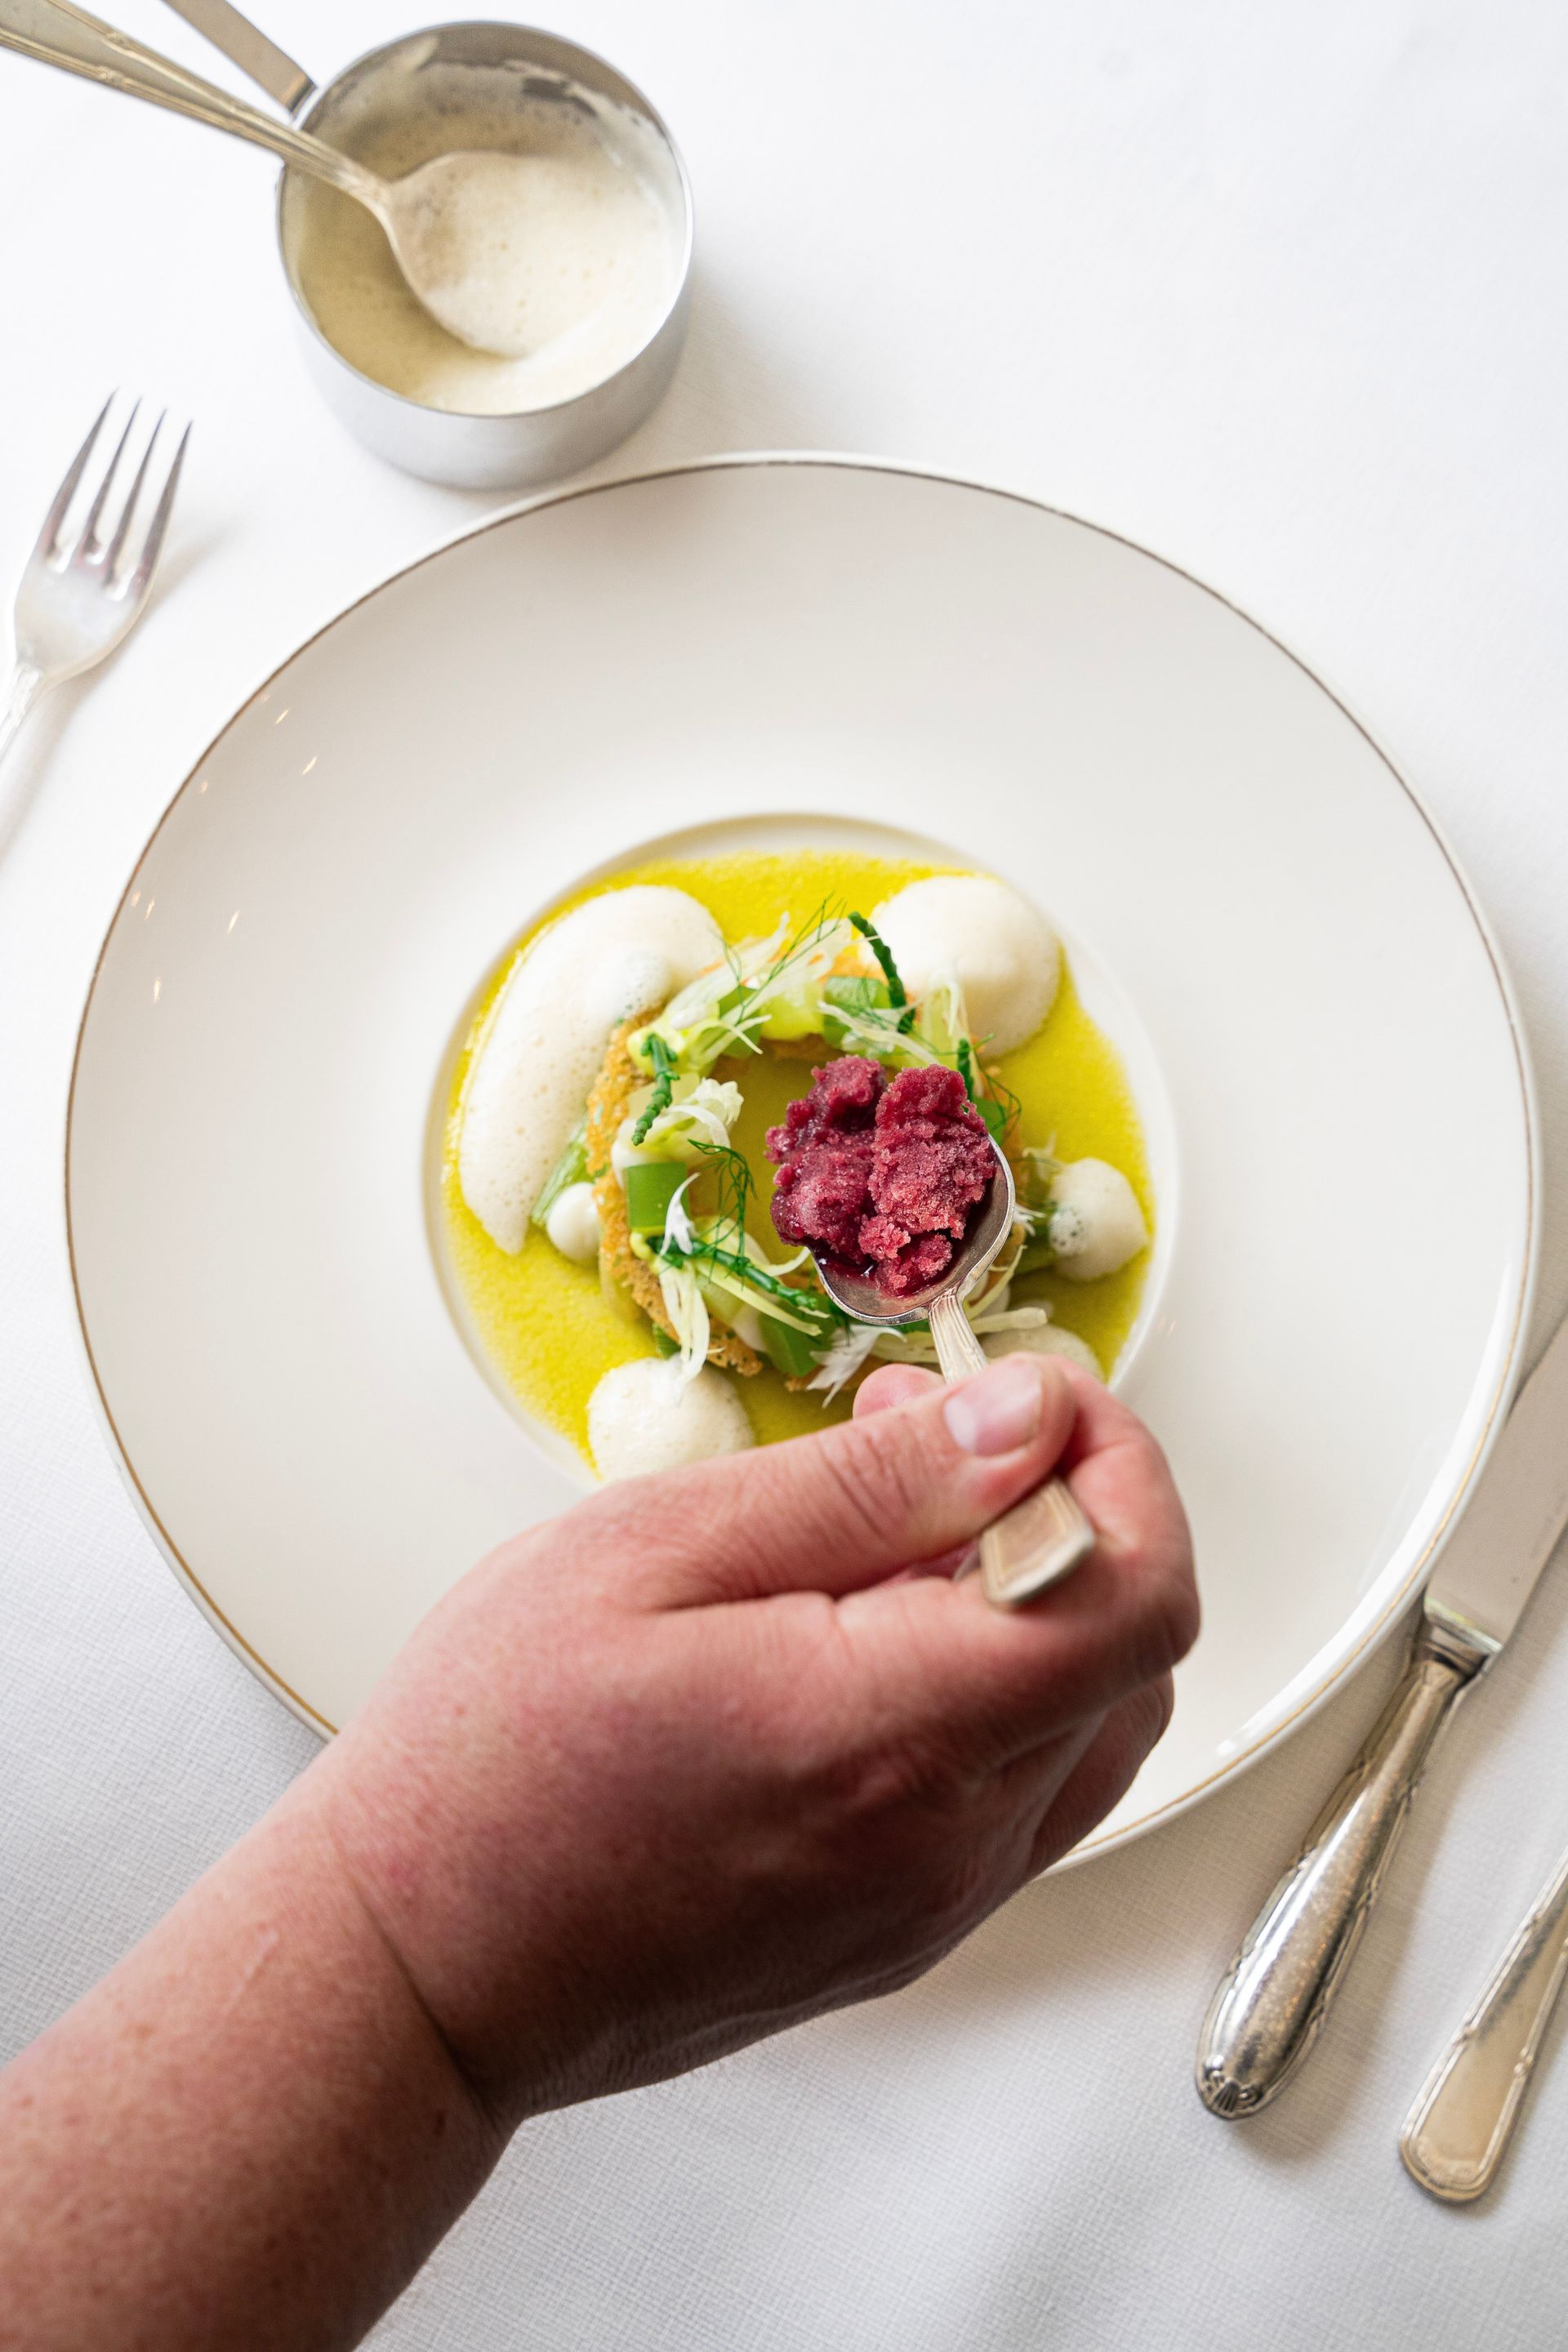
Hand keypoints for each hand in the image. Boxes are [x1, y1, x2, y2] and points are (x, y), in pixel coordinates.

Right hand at [306, 1353, 1196, 2128]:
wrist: (419, 1968)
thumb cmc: (493, 1756)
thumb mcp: (656, 1553)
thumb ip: (871, 1487)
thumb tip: (1027, 1420)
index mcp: (894, 1735)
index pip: (1135, 1594)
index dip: (1119, 1465)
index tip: (1029, 1395)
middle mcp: (948, 1843)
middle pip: (1129, 1650)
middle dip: (1062, 1503)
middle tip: (918, 1428)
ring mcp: (934, 1905)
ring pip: (1085, 1719)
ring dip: (1030, 1591)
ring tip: (878, 1521)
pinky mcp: (902, 1932)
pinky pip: (1016, 1788)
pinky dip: (988, 1680)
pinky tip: (862, 1625)